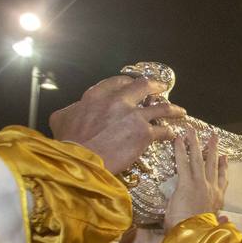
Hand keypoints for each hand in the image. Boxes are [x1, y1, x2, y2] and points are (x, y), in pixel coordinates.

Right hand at [49, 76, 186, 172]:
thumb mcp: (61, 118)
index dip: (129, 83)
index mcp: (97, 95)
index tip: (134, 85)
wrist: (80, 160)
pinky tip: (172, 134)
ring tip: (180, 111)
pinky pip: (163, 131)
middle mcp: (118, 101)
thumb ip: (73, 109)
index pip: (118, 82)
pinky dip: (169, 132)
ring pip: (161, 107)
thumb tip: (76, 109)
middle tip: (162, 88)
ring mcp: (134, 116)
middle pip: (143, 87)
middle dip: (155, 86)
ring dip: (173, 108)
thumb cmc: (68, 142)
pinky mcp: (144, 134)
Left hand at [163, 132, 226, 230]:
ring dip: (197, 143)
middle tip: (214, 137)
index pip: (222, 180)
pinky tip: (178, 139)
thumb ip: (219, 222)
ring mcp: (200, 184)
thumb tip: (226, 220)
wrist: (193, 236)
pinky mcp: (187, 183)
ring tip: (194, 131)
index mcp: (217, 200)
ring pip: (199, 159)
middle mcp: (211, 189)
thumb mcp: (211, 227)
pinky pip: (183, 162)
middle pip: (212, 164)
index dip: (223, 168)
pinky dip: (180, 150)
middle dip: (213, 149)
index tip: (225, 158)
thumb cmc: (199, 234)